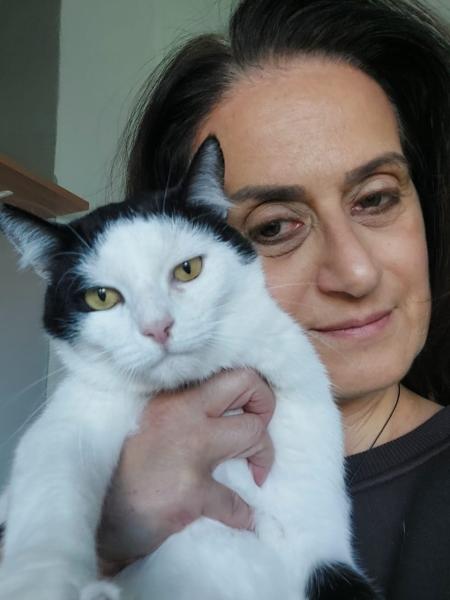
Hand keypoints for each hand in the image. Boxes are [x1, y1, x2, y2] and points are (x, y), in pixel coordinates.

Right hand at [97, 369, 274, 566]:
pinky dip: (244, 514)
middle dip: (265, 406)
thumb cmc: (124, 470)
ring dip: (263, 456)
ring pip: (253, 433)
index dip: (250, 389)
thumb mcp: (152, 425)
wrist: (97, 517)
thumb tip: (226, 411)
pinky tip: (242, 519)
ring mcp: (189, 450)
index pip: (225, 371)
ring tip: (255, 474)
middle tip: (258, 433)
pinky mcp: (192, 491)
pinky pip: (236, 502)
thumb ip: (185, 413)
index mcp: (172, 399)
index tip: (249, 410)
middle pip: (246, 384)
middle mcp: (182, 414)